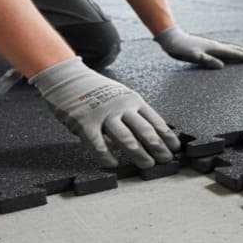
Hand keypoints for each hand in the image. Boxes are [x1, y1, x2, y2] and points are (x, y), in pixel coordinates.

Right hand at [29, 57, 179, 168]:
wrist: (67, 78)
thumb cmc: (97, 90)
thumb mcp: (122, 96)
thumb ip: (134, 113)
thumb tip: (152, 134)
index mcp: (133, 101)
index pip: (156, 121)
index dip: (167, 137)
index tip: (175, 149)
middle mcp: (121, 107)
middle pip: (145, 131)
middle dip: (158, 148)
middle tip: (166, 161)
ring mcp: (103, 114)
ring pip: (126, 138)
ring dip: (139, 154)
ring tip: (147, 165)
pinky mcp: (85, 122)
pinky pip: (98, 143)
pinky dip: (106, 156)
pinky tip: (113, 165)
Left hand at [154, 25, 242, 68]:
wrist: (172, 38)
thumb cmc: (181, 48)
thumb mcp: (193, 56)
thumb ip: (207, 61)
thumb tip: (221, 66)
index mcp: (215, 49)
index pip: (235, 53)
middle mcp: (216, 46)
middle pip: (236, 50)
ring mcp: (212, 46)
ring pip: (231, 49)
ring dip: (241, 52)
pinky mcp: (207, 48)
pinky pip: (224, 51)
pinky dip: (231, 53)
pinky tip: (230, 56)